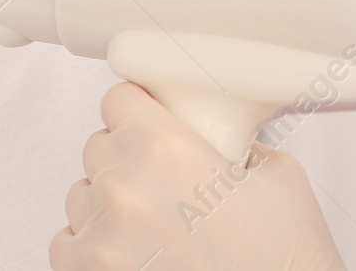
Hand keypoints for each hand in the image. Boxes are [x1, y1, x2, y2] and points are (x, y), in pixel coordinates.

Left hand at [50, 83, 347, 270]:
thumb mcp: (281, 180)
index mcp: (163, 150)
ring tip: (159, 232)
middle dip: (130, 162)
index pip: (119, 101)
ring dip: (112, 206)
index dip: (140, 113)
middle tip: (170, 190)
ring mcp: (99, 238)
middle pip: (99, 148)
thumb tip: (214, 138)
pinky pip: (67, 243)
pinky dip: (95, 248)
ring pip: (82, 195)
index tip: (150, 125)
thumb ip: (234, 143)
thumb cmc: (288, 265)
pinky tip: (136, 257)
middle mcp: (121, 189)